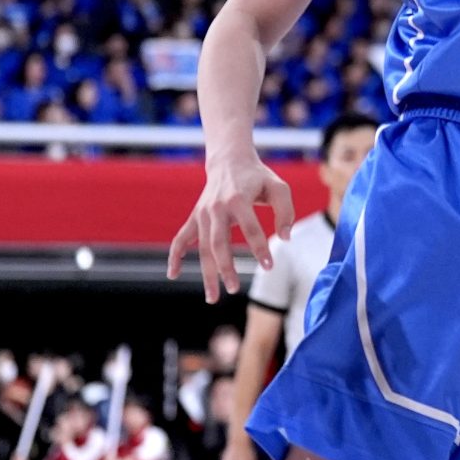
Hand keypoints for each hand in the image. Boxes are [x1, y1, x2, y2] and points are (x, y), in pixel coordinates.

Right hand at [166, 150, 292, 304]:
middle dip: (226, 268)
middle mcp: (217, 208)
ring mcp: (202, 214)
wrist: (230, 161)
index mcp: (238, 199)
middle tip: (235, 289)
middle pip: (218, 243)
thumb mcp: (278, 187)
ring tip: (213, 298)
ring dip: (206, 273)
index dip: (260, 248)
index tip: (269, 266)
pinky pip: (181, 238)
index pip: (250, 228)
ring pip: (202, 247)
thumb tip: (286, 239)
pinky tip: (173, 274)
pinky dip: (175, 256)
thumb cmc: (258, 177)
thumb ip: (286, 212)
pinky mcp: (195, 217)